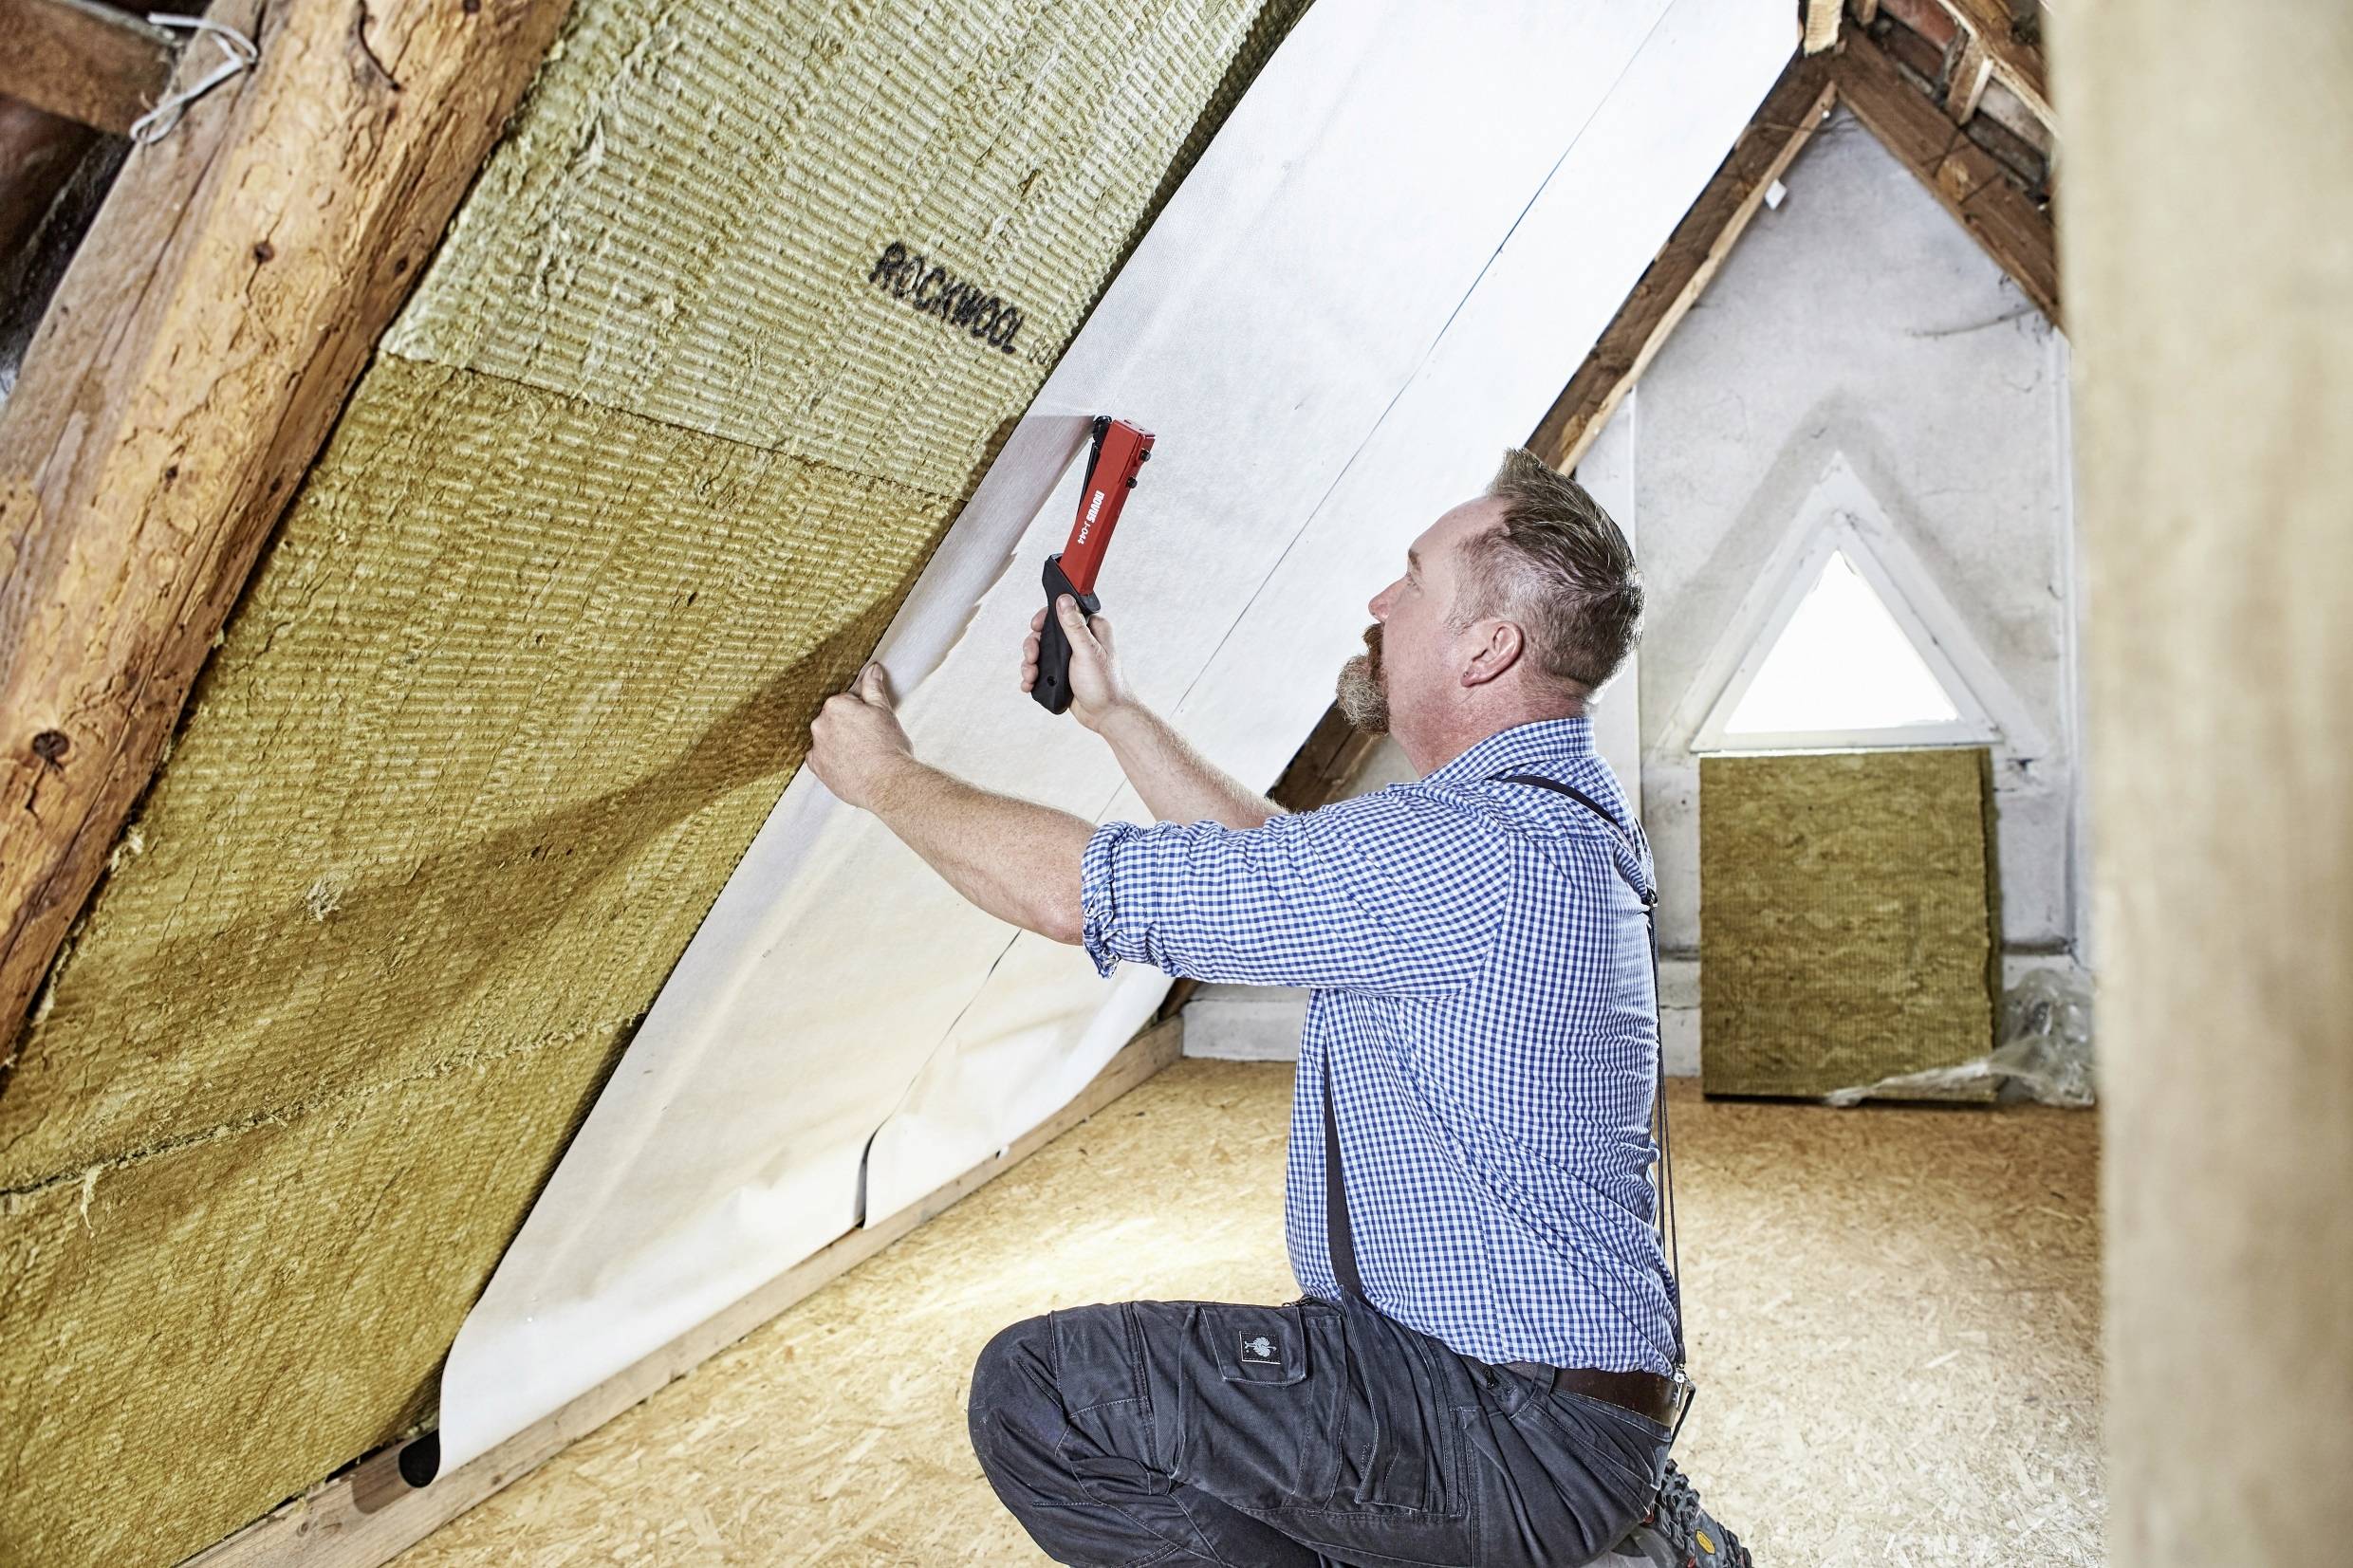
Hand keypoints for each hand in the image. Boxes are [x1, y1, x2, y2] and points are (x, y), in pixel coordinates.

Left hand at [808, 662, 916, 810]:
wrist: (887, 782)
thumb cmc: (889, 746)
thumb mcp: (884, 711)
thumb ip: (873, 688)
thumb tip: (872, 669)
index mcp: (835, 705)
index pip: (846, 702)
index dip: (862, 713)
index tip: (872, 725)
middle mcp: (820, 723)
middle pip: (834, 720)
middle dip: (848, 727)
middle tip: (869, 740)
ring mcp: (816, 747)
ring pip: (827, 739)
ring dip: (839, 743)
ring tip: (860, 755)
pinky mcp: (817, 768)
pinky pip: (820, 759)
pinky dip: (831, 760)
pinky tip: (849, 765)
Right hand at [1020, 595, 1132, 730]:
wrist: (1105, 716)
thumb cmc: (1104, 685)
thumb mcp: (1087, 651)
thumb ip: (1074, 626)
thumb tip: (1063, 600)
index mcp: (1091, 629)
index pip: (1063, 612)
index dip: (1045, 618)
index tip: (1036, 626)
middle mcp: (1080, 640)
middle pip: (1045, 633)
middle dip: (1033, 646)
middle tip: (1032, 657)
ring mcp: (1069, 658)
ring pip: (1040, 652)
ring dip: (1030, 663)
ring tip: (1031, 676)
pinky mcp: (1061, 674)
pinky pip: (1040, 669)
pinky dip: (1032, 676)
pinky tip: (1030, 684)